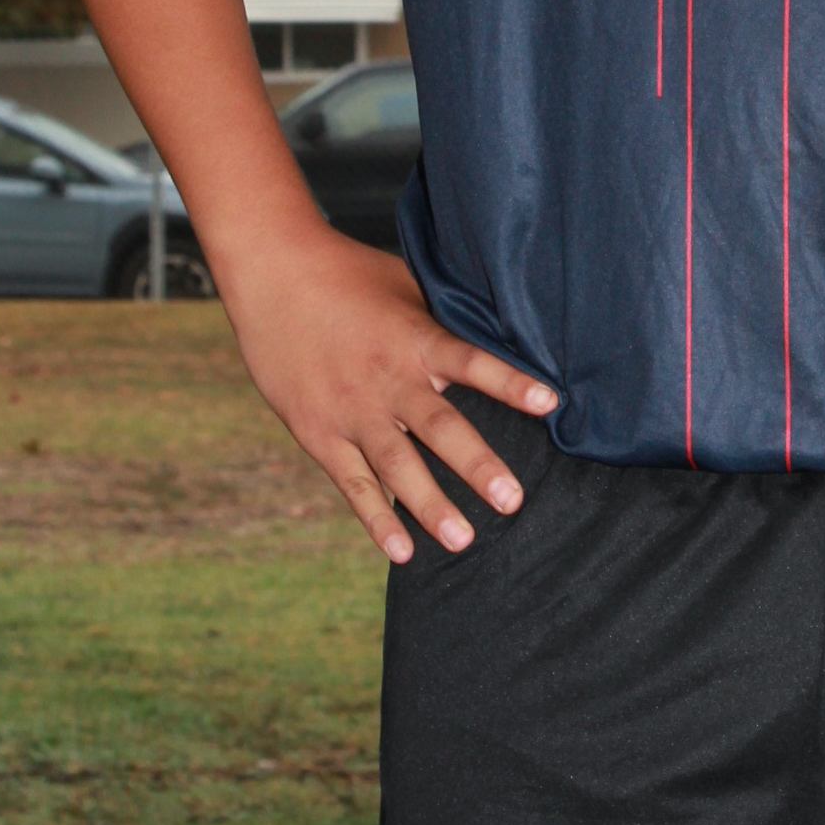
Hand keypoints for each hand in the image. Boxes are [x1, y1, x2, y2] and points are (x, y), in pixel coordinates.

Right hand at [226, 226, 559, 562]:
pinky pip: (353, 483)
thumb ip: (440, 321)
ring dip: (431, 506)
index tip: (551, 404)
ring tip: (463, 541)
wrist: (274, 274)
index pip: (472, 362)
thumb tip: (492, 333)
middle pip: (439, 428)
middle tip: (513, 502)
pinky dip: (376, 518)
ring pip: (397, 466)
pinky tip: (400, 550)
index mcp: (415, 338)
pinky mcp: (318, 432)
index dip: (510, 383)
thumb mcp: (404, 286)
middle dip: (477, 466)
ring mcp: (352, 410)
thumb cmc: (348, 274)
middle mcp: (388, 379)